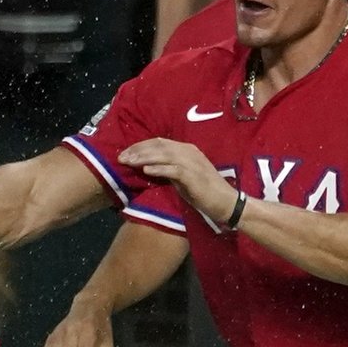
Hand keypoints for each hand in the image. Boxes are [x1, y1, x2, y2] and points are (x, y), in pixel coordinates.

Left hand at [117, 135, 238, 227]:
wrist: (227, 203)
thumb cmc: (204, 193)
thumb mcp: (182, 178)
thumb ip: (168, 170)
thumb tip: (147, 167)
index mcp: (186, 150)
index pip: (159, 142)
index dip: (140, 146)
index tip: (125, 153)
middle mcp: (189, 152)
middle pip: (159, 146)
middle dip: (138, 150)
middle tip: (121, 157)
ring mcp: (193, 163)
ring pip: (164, 155)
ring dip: (145, 157)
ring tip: (129, 161)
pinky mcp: (195, 176)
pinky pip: (174, 170)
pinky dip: (160, 169)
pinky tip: (146, 170)